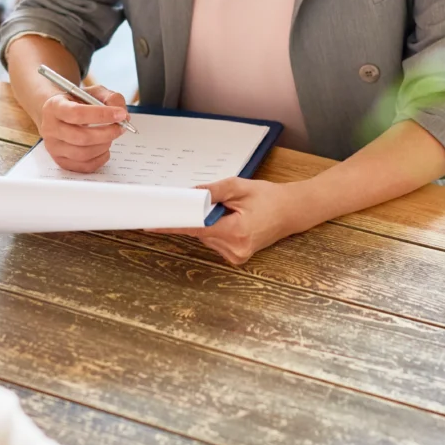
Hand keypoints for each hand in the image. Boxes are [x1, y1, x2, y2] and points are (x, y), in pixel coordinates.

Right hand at [38, 85, 128, 172]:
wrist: (58, 115)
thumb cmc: (76, 103)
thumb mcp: (92, 92)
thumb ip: (110, 98)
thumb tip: (123, 115)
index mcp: (54, 106)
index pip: (77, 113)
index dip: (101, 115)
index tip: (120, 114)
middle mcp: (50, 128)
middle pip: (81, 137)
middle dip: (107, 133)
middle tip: (121, 127)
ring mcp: (53, 147)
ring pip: (83, 153)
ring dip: (104, 145)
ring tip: (110, 136)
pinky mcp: (60, 160)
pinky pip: (84, 166)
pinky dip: (100, 158)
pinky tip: (104, 148)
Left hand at [149, 177, 299, 264]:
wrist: (292, 211)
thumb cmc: (268, 197)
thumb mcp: (238, 187)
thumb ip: (211, 191)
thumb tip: (188, 194)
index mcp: (236, 232)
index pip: (195, 229)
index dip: (172, 225)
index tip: (152, 225)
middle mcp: (235, 249)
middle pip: (198, 232)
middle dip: (196, 216)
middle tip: (207, 202)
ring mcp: (236, 256)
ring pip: (205, 236)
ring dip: (207, 222)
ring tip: (230, 211)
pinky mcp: (236, 256)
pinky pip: (214, 240)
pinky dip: (214, 229)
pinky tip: (230, 220)